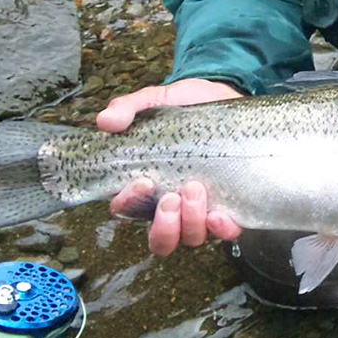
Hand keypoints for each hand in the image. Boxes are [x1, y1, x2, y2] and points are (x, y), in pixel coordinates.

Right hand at [97, 79, 243, 255]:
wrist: (227, 98)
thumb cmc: (186, 107)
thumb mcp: (156, 101)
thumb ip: (130, 108)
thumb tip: (106, 121)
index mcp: (147, 185)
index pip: (127, 208)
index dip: (128, 203)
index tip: (141, 181)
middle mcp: (173, 205)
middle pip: (161, 239)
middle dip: (163, 226)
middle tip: (171, 197)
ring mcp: (202, 210)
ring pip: (191, 238)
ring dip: (191, 221)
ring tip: (195, 188)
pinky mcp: (231, 208)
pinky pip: (226, 233)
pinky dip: (222, 230)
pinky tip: (220, 214)